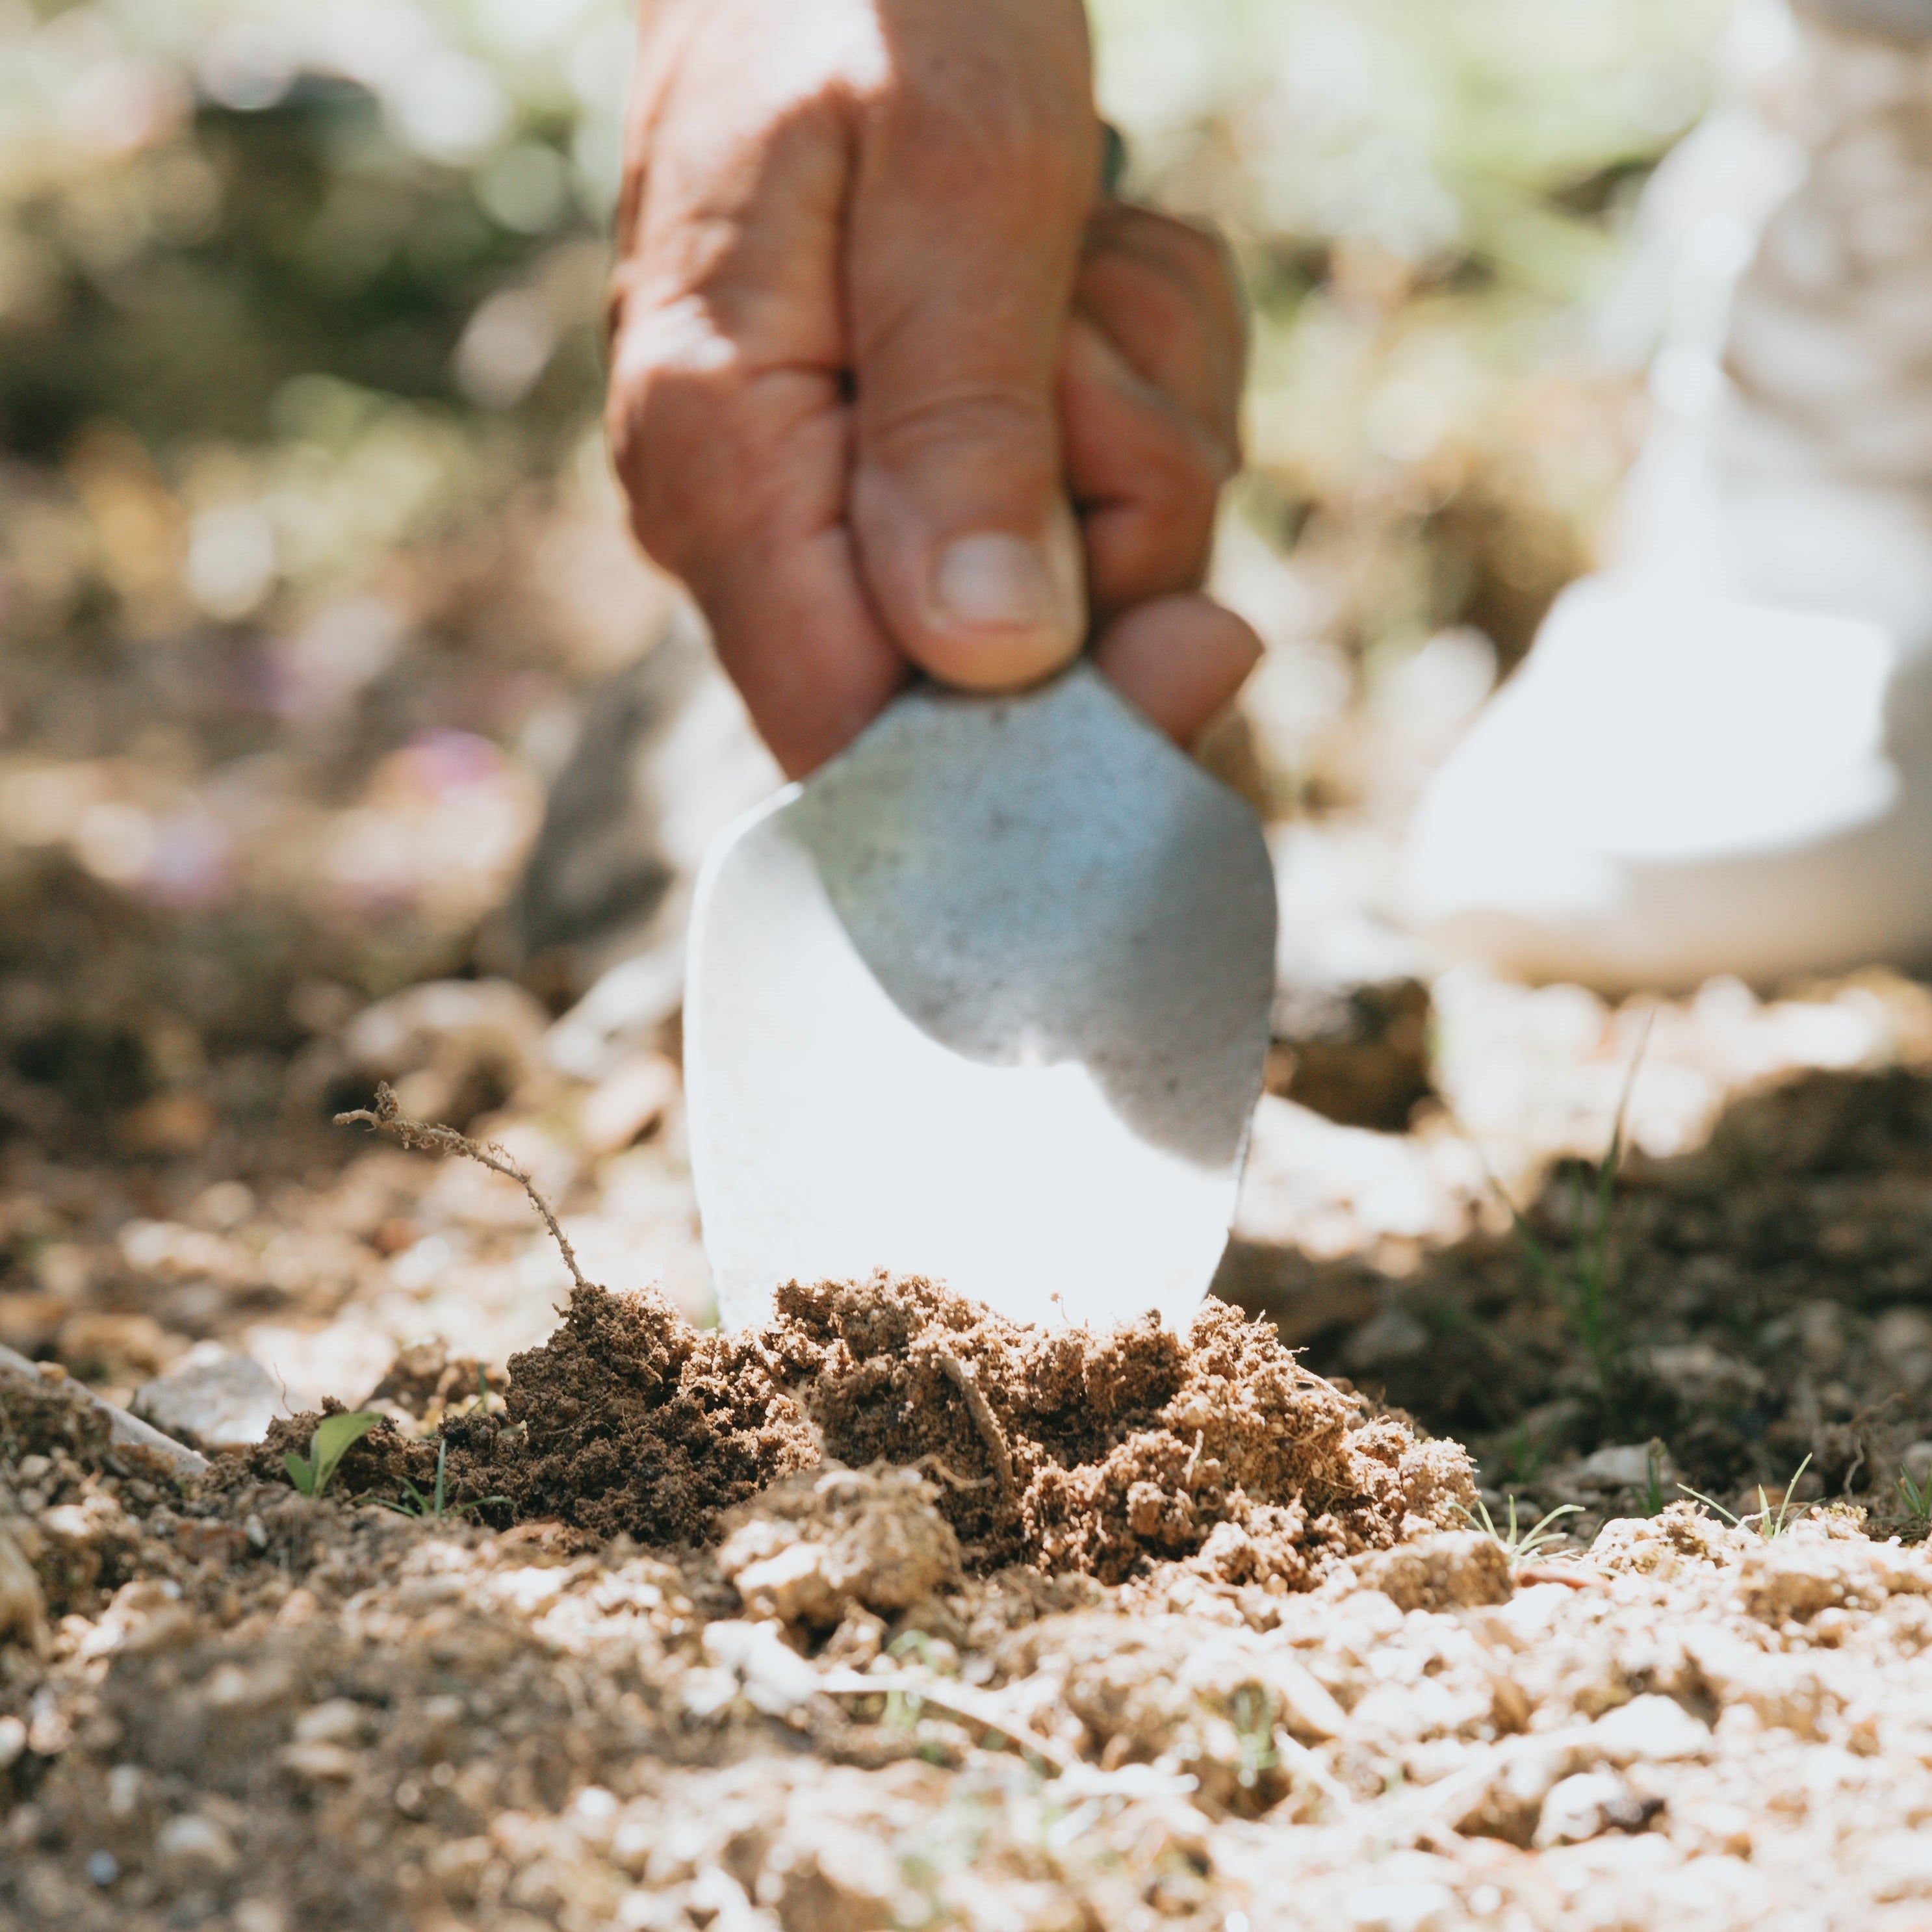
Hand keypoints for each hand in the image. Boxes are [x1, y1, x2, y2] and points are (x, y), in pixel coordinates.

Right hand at [607, 0, 1259, 775]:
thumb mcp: (956, 177)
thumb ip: (964, 423)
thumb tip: (992, 657)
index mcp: (728, 469)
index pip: (862, 740)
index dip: (1044, 741)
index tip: (1201, 639)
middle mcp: (762, 521)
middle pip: (1001, 680)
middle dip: (1121, 521)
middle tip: (1092, 328)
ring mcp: (843, 497)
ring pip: (1074, 582)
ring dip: (1140, 421)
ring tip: (1077, 260)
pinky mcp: (920, 460)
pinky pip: (1090, 495)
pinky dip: (1138, 388)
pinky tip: (1084, 273)